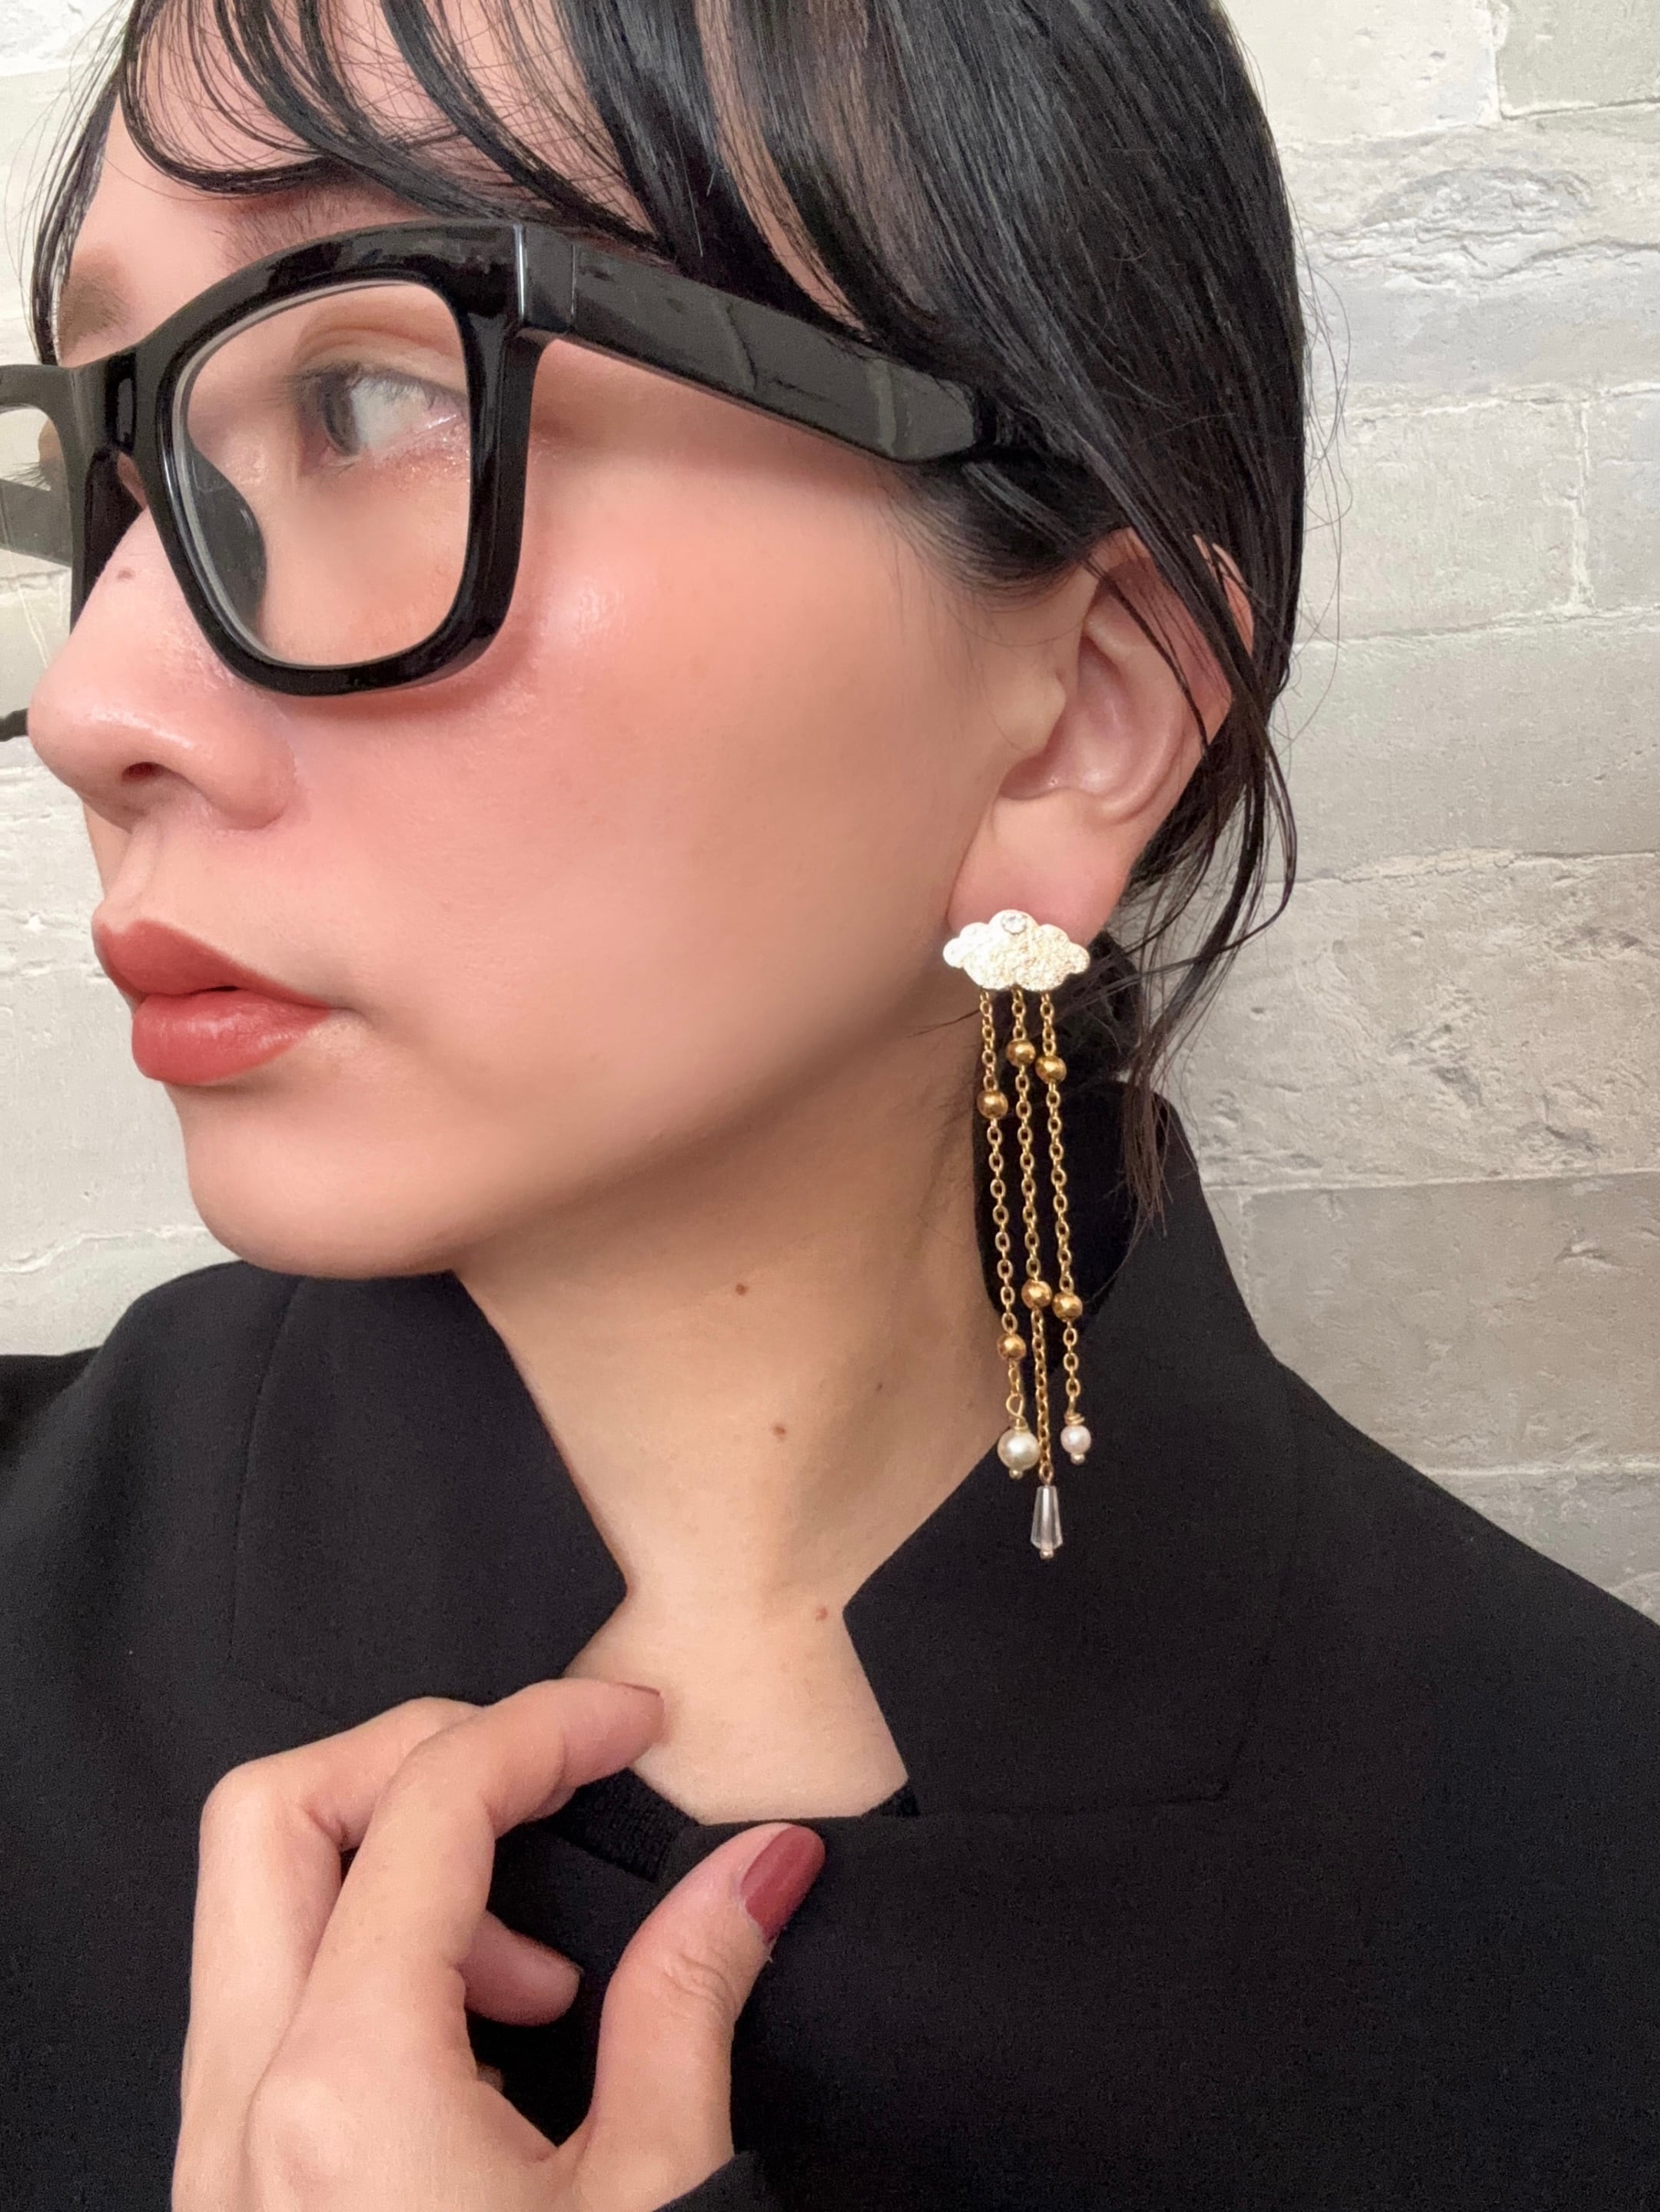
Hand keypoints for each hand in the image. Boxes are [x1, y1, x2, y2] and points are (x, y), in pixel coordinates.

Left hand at [173, 1680, 825, 2210]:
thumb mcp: (659, 2198)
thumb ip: (696, 1995)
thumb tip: (761, 1863)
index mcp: (348, 2085)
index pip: (427, 1805)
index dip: (544, 1727)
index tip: (631, 1719)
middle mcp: (244, 2103)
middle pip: (275, 1814)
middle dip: (419, 1756)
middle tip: (545, 1780)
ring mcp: (216, 2150)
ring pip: (257, 1907)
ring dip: (400, 1873)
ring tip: (540, 1967)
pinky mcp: (230, 2189)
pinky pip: (270, 2004)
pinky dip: (375, 1965)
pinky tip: (489, 2044)